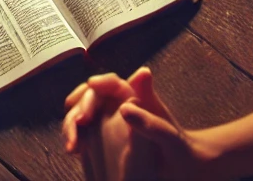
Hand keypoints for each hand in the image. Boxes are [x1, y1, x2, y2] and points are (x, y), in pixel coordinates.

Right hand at [63, 68, 203, 179]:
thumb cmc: (178, 151)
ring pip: (82, 111)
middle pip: (91, 95)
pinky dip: (74, 135)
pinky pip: (81, 129)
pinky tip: (74, 149)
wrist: (180, 169)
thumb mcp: (169, 139)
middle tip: (78, 123)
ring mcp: (108, 118)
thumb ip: (150, 122)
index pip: (112, 82)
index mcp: (135, 96)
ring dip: (72, 123)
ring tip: (72, 145)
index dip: (100, 82)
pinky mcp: (101, 134)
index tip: (91, 86)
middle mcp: (118, 102)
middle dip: (80, 105)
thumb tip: (125, 108)